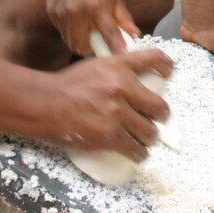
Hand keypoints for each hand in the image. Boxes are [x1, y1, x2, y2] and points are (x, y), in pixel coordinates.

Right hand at [34, 49, 172, 160]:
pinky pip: (136, 149)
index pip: (154, 58)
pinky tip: (137, 152)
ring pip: (150, 132)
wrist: (45, 104)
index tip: (168, 73)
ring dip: (149, 137)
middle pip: (160, 106)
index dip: (166, 66)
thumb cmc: (67, 85)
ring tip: (144, 138)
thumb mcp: (95, 66)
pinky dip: (139, 153)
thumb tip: (135, 79)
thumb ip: (116, 70)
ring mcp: (117, 113)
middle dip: (161, 116)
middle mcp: (122, 87)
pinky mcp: (110, 135)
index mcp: (119, 66)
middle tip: (155, 119)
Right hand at [44, 0, 140, 57]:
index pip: (109, 35)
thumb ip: (123, 17)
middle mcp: (78, 13)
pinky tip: (76, 19)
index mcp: (97, 7)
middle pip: (83, 47)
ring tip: (86, 31)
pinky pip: (62, 31)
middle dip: (91, 50)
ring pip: (70, 42)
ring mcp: (63, 14)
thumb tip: (134, 34)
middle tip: (97, 44)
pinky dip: (70, 31)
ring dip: (79, 42)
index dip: (117, 48)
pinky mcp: (52, 13)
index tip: (122, 57)